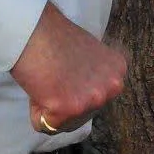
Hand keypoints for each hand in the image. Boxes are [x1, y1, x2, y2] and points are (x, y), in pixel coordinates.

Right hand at [9, 2, 127, 134]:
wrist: (34, 28)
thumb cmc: (54, 37)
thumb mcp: (90, 54)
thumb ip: (95, 76)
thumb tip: (87, 93)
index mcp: (119, 71)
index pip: (95, 100)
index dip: (74, 88)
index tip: (67, 71)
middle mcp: (113, 86)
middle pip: (83, 115)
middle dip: (64, 102)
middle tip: (55, 76)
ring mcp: (94, 98)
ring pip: (64, 122)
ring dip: (50, 107)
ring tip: (47, 80)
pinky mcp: (70, 108)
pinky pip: (44, 125)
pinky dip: (35, 110)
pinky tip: (39, 86)